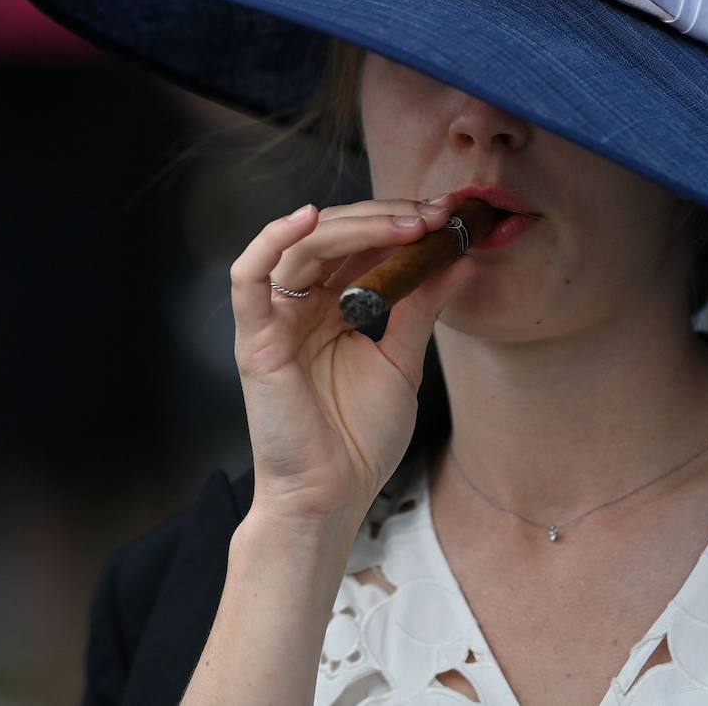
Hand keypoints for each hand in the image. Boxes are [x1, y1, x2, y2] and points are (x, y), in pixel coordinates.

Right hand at [228, 193, 473, 525]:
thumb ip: (422, 306)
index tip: (448, 212)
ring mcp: (274, 319)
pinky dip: (271, 240)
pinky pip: (249, 277)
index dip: (400, 222)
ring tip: (404, 223)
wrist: (333, 495)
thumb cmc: (359, 438)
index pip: (361, 245)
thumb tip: (458, 259)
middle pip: (334, 235)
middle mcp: (301, 305)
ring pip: (301, 245)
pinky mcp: (254, 339)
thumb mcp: (403, 359)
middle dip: (386, 217)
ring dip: (354, 225)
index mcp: (332, 307)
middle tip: (433, 213)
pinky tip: (307, 217)